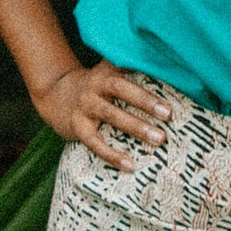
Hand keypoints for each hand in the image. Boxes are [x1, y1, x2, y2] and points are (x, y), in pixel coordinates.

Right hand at [34, 59, 176, 170]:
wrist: (55, 94)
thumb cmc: (97, 86)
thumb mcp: (110, 72)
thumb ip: (133, 71)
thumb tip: (175, 76)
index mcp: (108, 69)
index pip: (129, 65)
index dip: (149, 67)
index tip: (173, 72)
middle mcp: (96, 84)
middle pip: (121, 89)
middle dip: (146, 100)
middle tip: (169, 113)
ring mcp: (85, 105)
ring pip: (111, 115)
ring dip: (136, 126)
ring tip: (159, 139)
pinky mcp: (77, 126)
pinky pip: (95, 142)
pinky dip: (112, 155)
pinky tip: (129, 165)